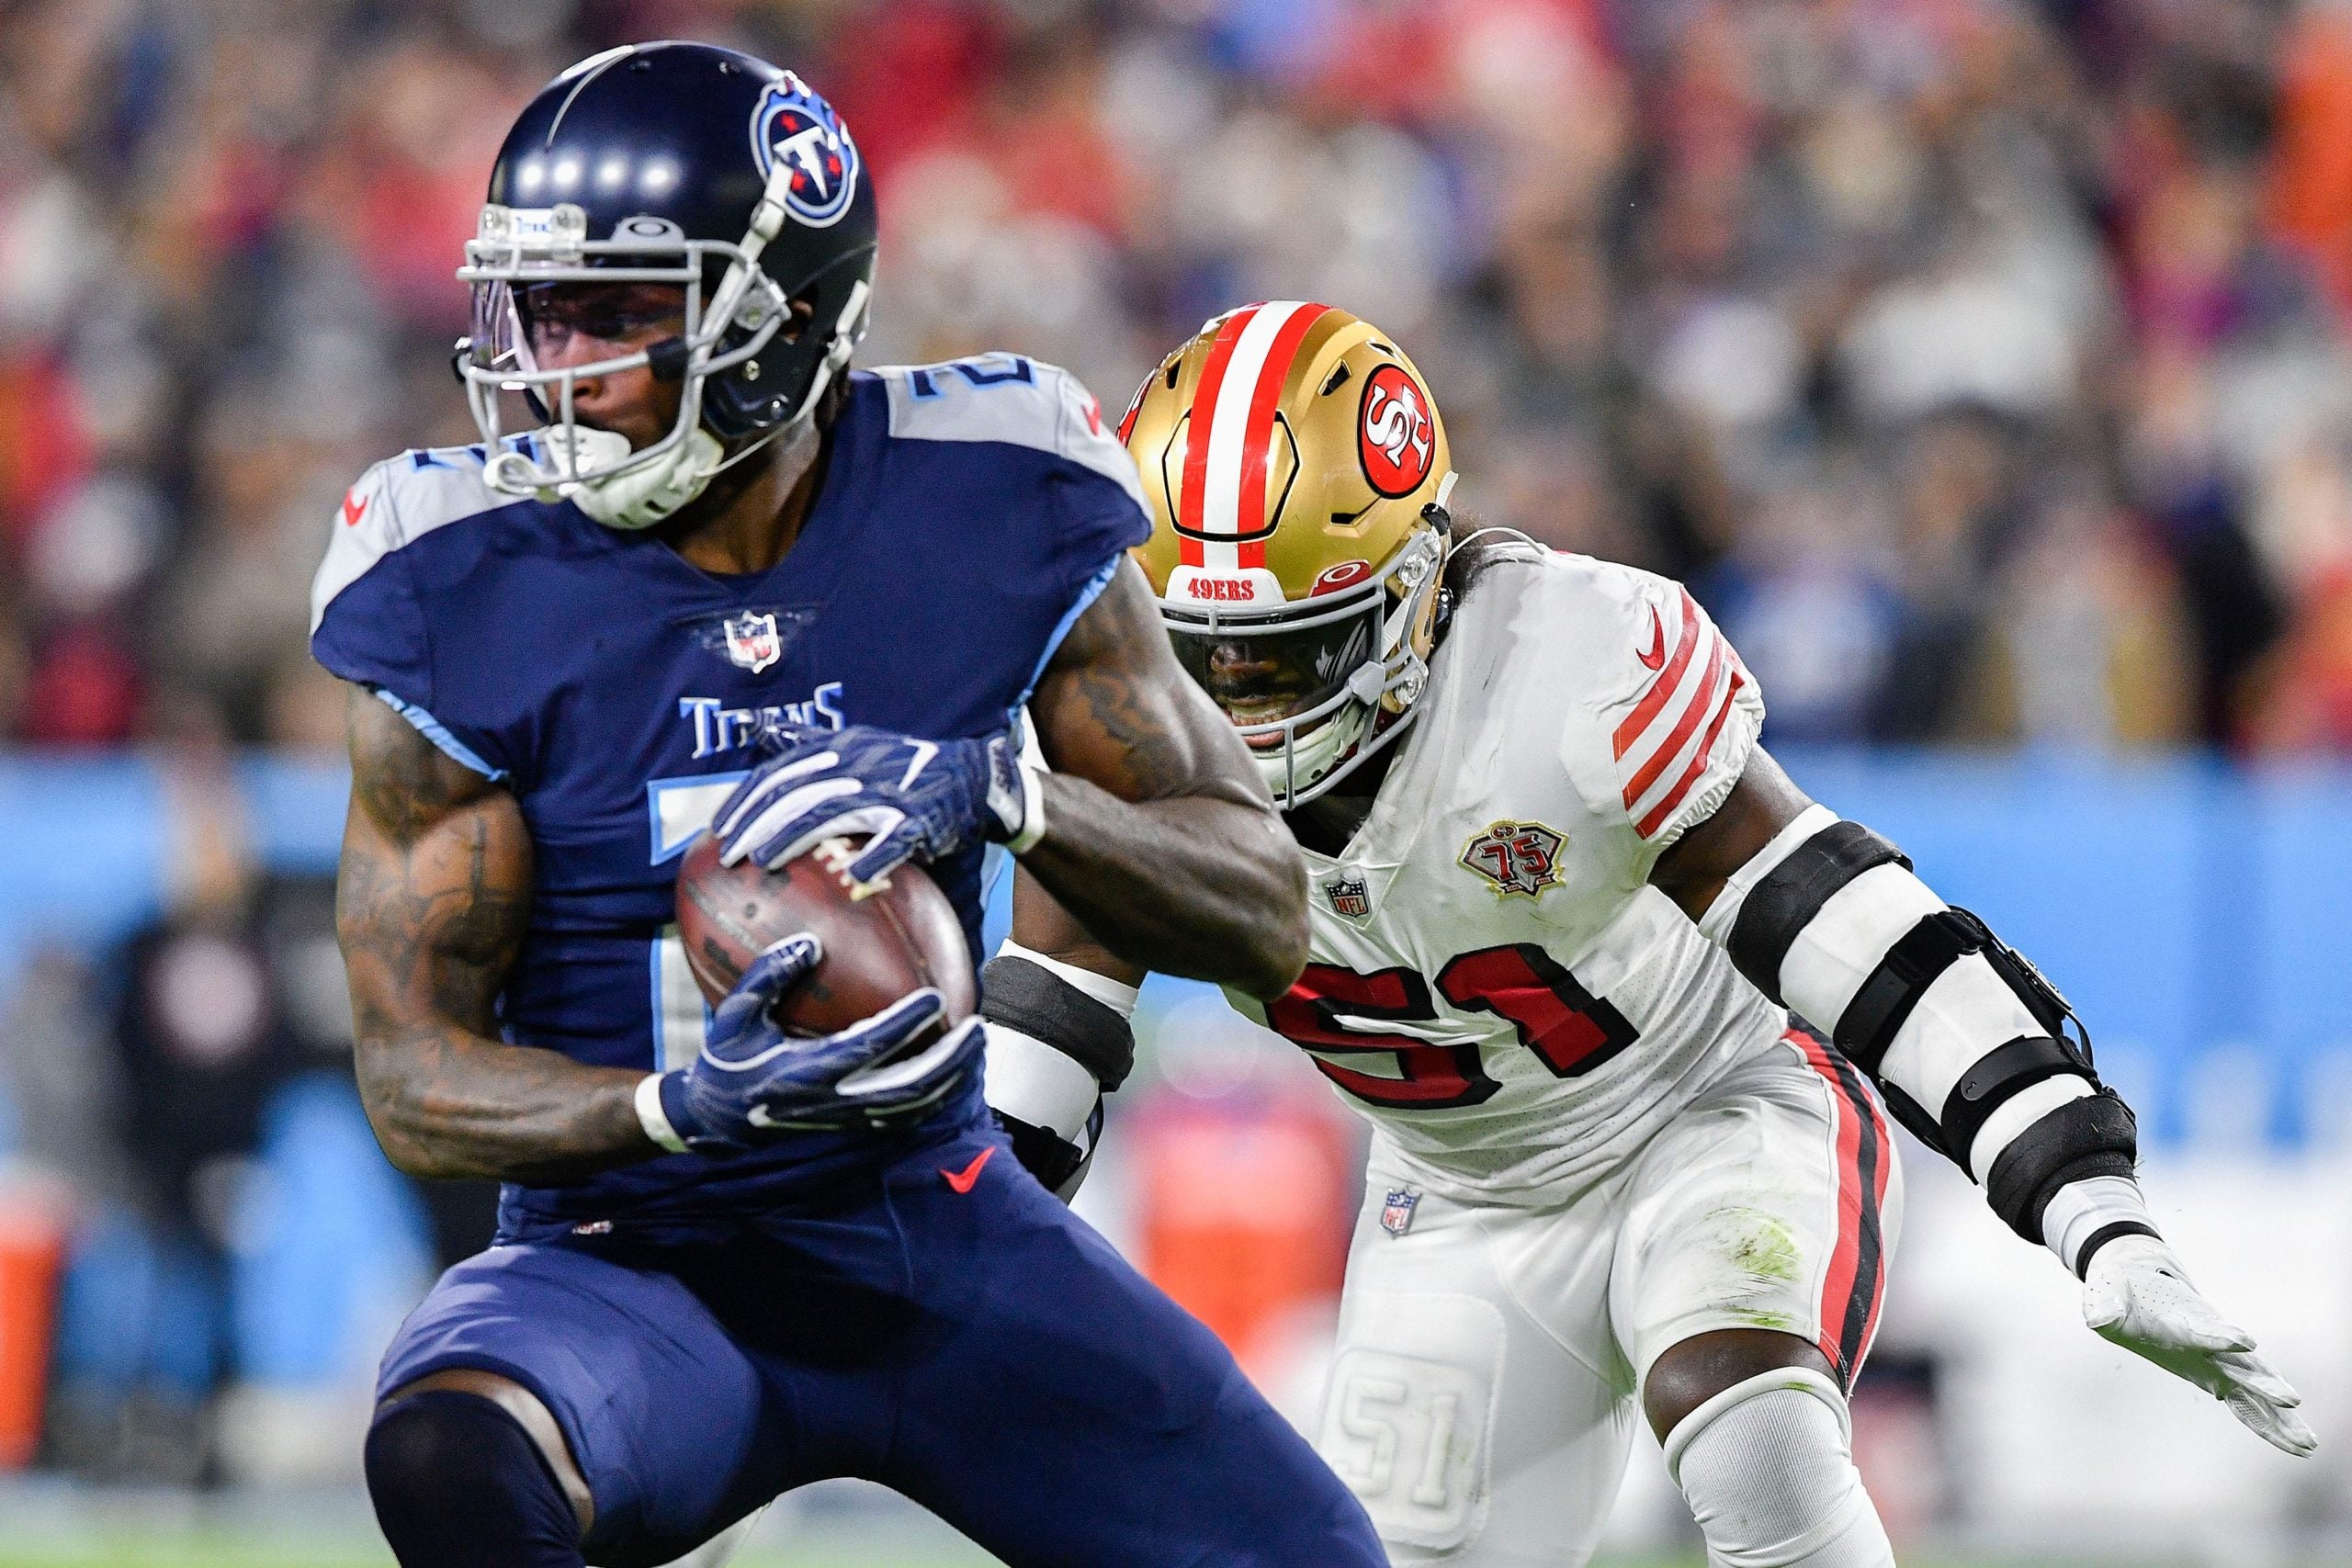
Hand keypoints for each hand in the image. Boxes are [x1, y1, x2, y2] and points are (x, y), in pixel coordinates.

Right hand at [656, 934, 983, 1152]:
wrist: (716, 1121)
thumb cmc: (727, 1060)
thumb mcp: (734, 1017)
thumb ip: (766, 977)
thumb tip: (810, 942)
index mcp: (804, 1073)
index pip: (868, 1048)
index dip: (905, 1024)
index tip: (936, 997)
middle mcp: (831, 1101)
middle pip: (907, 1089)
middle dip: (948, 1062)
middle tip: (977, 1027)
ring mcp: (844, 1119)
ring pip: (912, 1108)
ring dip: (949, 1078)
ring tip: (975, 1044)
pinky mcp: (850, 1125)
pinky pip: (902, 1115)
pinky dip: (934, 1093)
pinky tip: (954, 1068)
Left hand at [712, 723, 1036, 886]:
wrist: (970, 776)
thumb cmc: (904, 765)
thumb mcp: (854, 742)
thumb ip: (806, 740)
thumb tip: (761, 728)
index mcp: (840, 747)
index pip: (781, 771)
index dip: (747, 799)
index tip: (719, 828)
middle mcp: (859, 765)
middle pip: (797, 793)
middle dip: (758, 823)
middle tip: (728, 854)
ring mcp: (889, 793)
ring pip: (832, 812)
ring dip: (793, 837)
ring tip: (763, 861)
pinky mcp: (919, 819)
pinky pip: (893, 840)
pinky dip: (874, 858)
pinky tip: (852, 880)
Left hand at [2083, 1234, 2316, 1455]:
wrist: (2137, 1282)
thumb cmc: (2119, 1291)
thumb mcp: (2104, 1295)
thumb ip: (2103, 1305)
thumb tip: (2098, 1317)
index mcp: (2182, 1320)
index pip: (2205, 1329)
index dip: (2222, 1335)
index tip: (2245, 1340)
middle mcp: (2210, 1342)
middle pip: (2243, 1364)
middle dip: (2265, 1382)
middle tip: (2291, 1399)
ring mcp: (2218, 1361)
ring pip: (2256, 1389)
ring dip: (2279, 1415)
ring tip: (2307, 1441)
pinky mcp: (2217, 1375)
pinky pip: (2248, 1404)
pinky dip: (2269, 1422)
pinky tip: (2296, 1446)